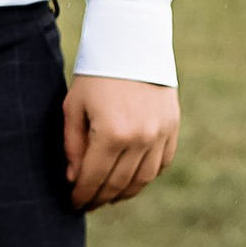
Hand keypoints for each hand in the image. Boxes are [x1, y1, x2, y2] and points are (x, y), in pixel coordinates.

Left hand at [62, 77, 177, 212]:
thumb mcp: (74, 106)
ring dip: (124, 192)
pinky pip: (161, 163)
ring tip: (109, 195)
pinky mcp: (172, 127)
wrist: (132, 42)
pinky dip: (146, 176)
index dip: (82, 196)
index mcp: (111, 134)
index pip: (94, 179)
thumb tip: (75, 179)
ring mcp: (160, 134)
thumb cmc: (96, 74)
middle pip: (118, 184)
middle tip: (88, 204)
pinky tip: (132, 178)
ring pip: (142, 179)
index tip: (74, 204)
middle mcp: (140, 138)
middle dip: (100, 198)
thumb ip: (73, 145)